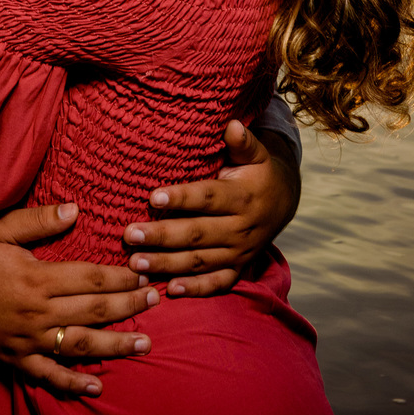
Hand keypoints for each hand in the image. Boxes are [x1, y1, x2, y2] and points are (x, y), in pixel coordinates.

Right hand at [0, 202, 157, 396]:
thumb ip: (40, 221)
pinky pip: (48, 375)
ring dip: (115, 345)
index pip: (91, 279)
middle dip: (129, 307)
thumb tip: (76, 210)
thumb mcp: (2, 228)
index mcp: (37, 278)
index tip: (144, 273)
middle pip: (93, 312)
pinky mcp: (14, 358)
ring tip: (144, 343)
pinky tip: (97, 386)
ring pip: (80, 345)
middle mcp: (36, 313)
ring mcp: (26, 340)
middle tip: (156, 301)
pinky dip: (73, 382)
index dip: (121, 278)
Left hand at [122, 121, 300, 296]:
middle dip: (162, 236)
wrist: (284, 201)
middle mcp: (240, 228)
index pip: (207, 198)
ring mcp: (239, 252)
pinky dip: (195, 289)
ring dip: (167, 264)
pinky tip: (170, 290)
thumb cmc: (258, 171)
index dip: (181, 198)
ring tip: (135, 263)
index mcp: (242, 197)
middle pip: (197, 234)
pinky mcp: (238, 269)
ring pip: (200, 261)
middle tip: (129, 235)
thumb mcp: (256, 154)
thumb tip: (233, 124)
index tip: (152, 197)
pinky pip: (217, 283)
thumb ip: (243, 142)